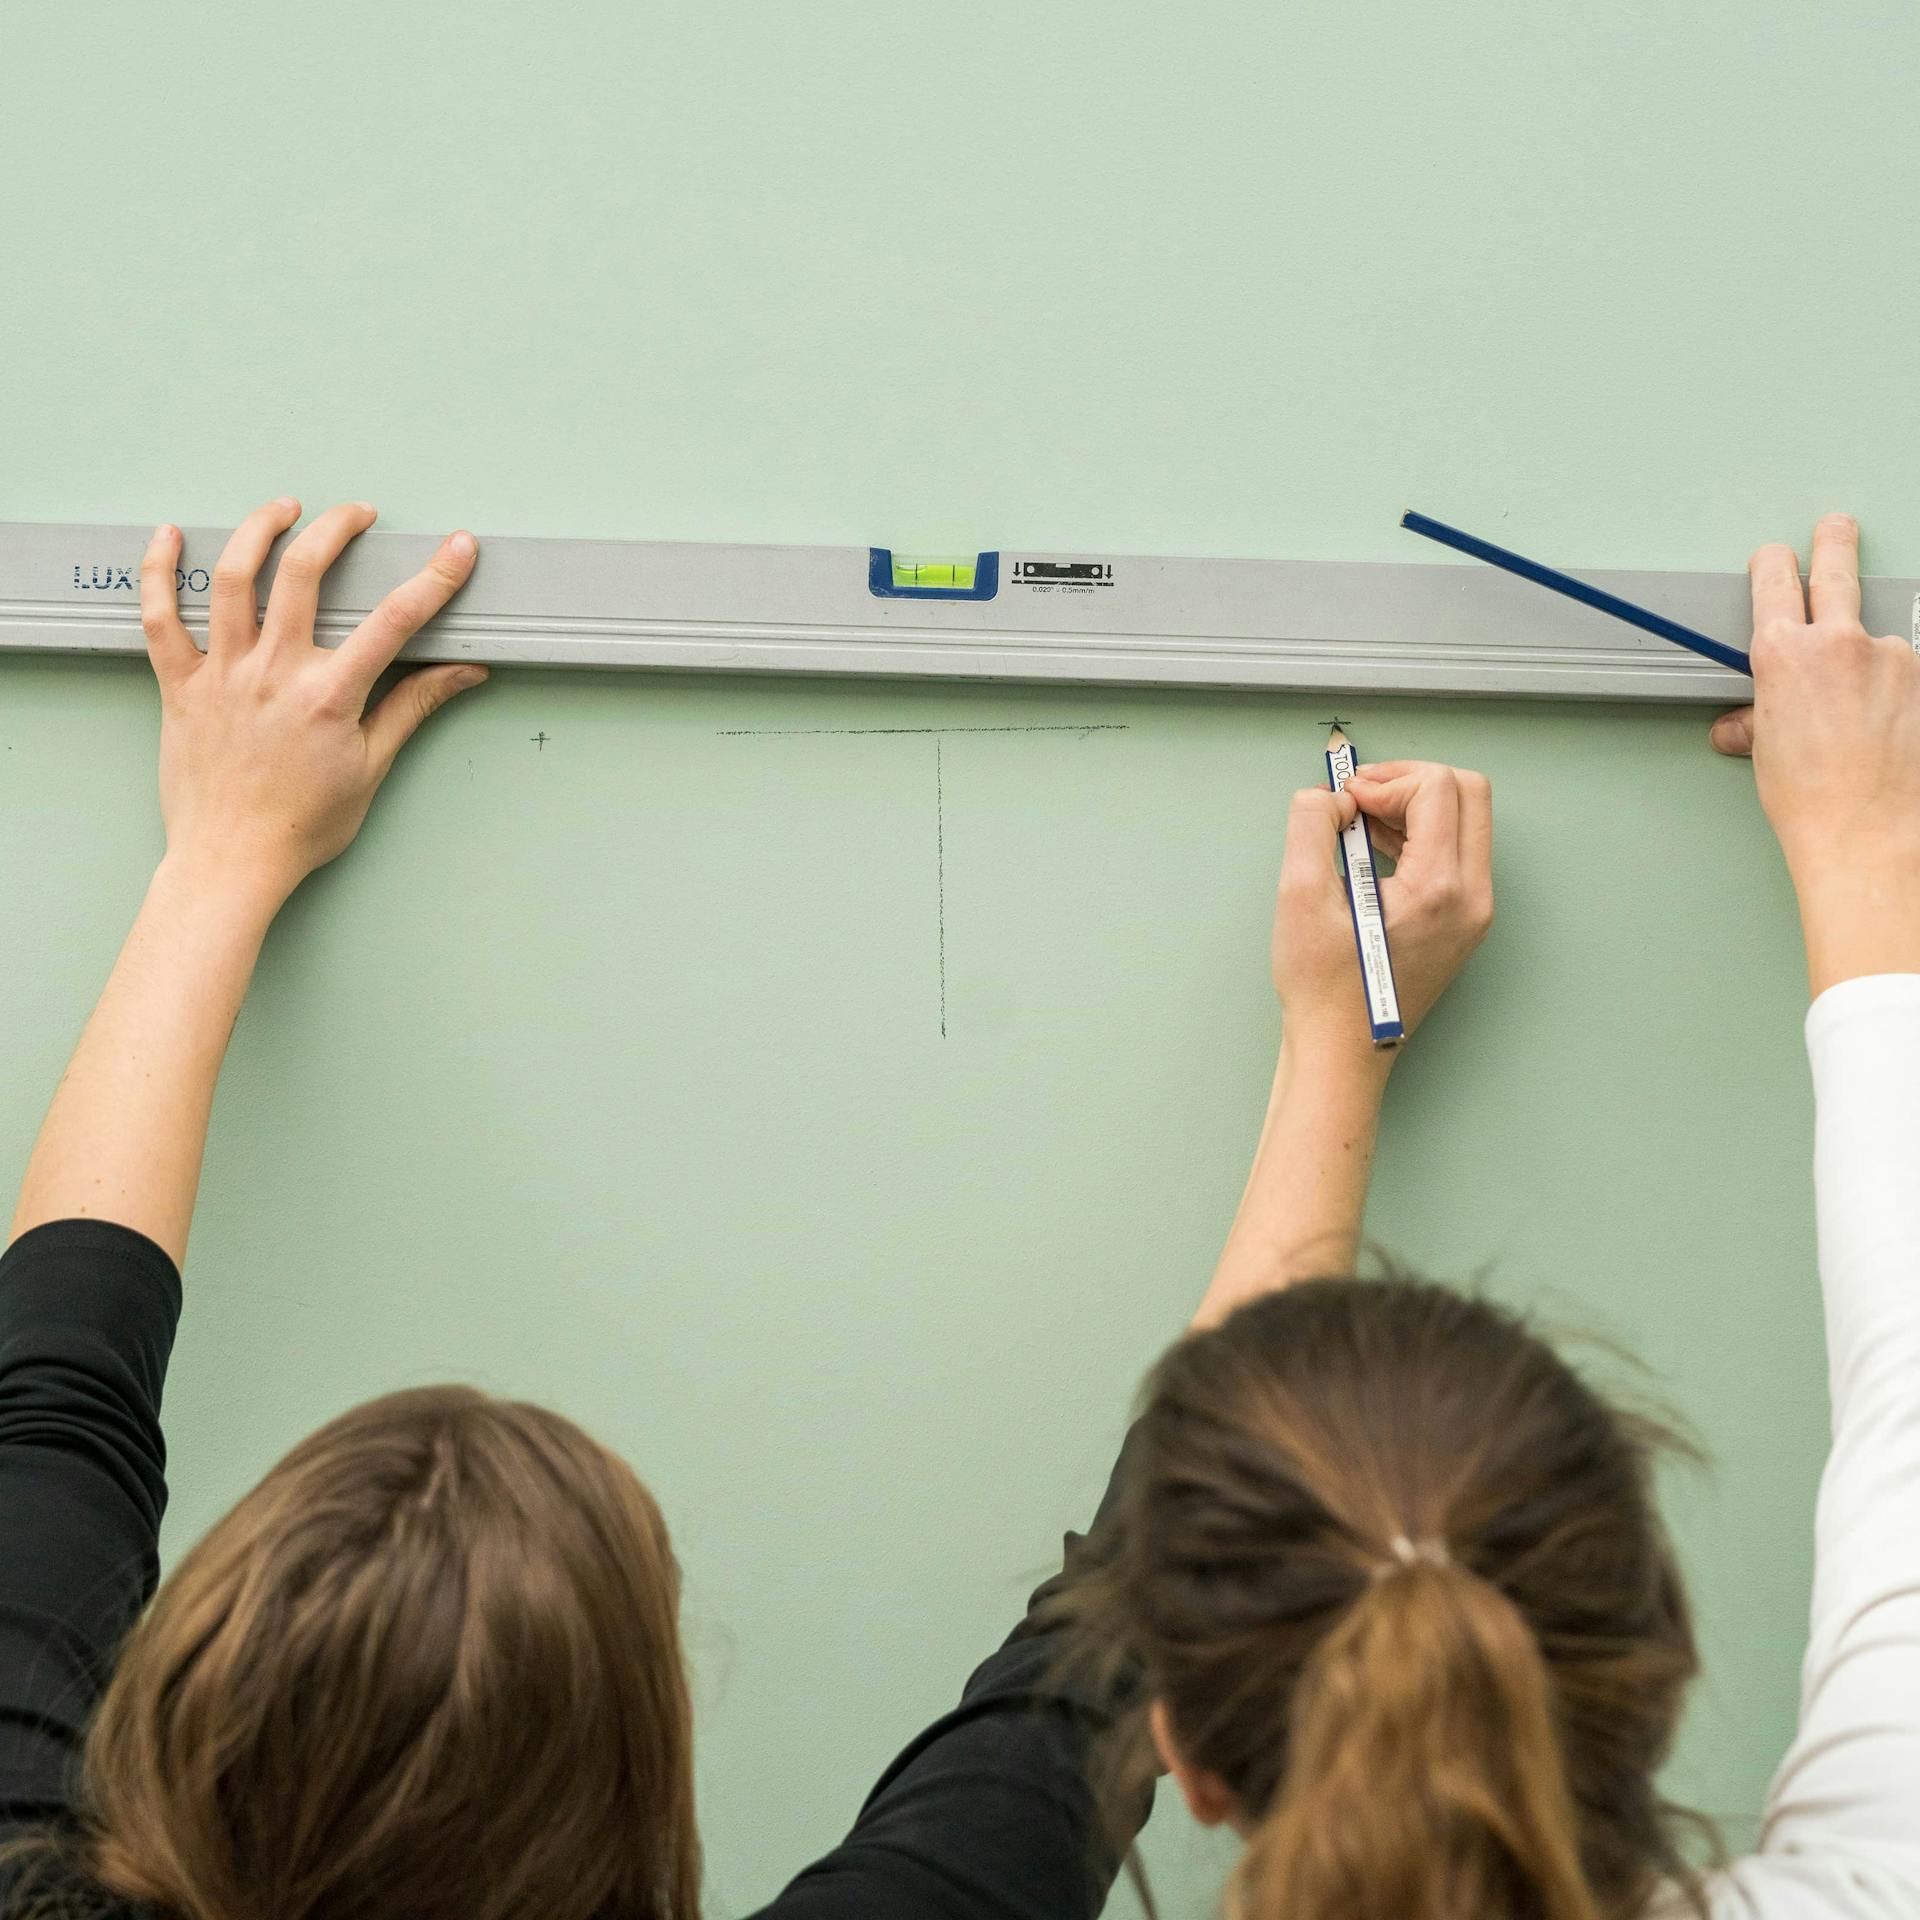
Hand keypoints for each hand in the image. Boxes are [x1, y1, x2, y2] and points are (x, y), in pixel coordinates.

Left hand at [141, 498, 485, 910]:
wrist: (231, 862)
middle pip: (303, 573)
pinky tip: (169, 535)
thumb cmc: (301, 826)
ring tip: (282, 508)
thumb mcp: (371, 767)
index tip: (458, 549)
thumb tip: (464, 673)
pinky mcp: (180, 686)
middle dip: (336, 528)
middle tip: (356, 514)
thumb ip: (414, 707)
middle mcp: (274, 674)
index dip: (434, 577)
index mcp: (329, 696)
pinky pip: (160, 617)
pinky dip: (158, 571)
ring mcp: (222, 675)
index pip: (394, 621)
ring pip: (232, 578)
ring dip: (258, 530)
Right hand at [1273, 760, 1493, 1061]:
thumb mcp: (1300, 896)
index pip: (1437, 789)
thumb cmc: (1324, 988)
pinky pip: (1455, 852)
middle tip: (1361, 796)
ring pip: (1465, 820)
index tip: (1347, 800)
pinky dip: (1418, 834)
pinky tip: (1372, 848)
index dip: (1387, 780)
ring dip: (1413, 806)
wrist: (1343, 1049)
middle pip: (1468, 793)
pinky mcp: (1463, 920)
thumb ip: (1310, 826)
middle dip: (1410, 781)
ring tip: (1358, 823)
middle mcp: (1472, 898)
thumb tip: (1331, 795)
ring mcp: (1474, 911)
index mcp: (1439, 889)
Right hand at [1709, 514, 1919, 991]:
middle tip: (1837, 526)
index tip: (1777, 558)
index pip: (1776, 582)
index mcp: (1784, 654)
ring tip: (1864, 715)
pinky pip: (1910, 672)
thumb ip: (1758, 723)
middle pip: (1837, 569)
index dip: (1774, 566)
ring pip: (1881, 639)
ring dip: (1874, 662)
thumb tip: (1742, 727)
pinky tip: (1893, 728)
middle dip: (1834, 542)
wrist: (1871, 834)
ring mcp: (1895, 655)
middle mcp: (1841, 642)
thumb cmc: (1813, 802)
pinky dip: (1903, 692)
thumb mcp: (1767, 755)